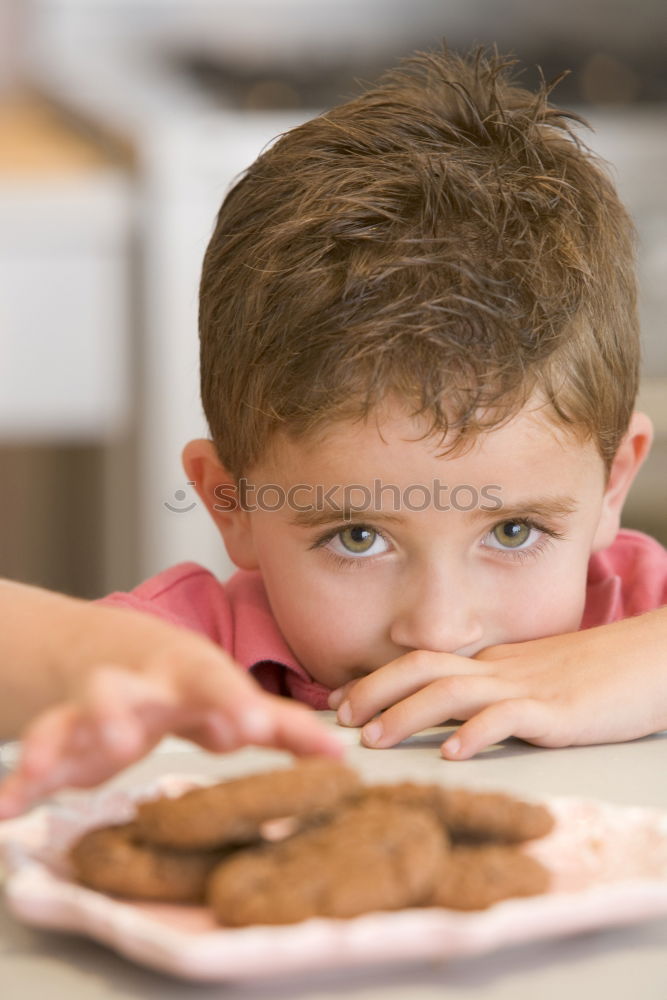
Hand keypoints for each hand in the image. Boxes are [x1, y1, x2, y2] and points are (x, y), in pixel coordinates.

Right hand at [0, 643, 341, 818]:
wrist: (100, 648)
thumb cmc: (178, 681)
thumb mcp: (224, 697)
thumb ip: (276, 727)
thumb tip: (338, 758)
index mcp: (187, 674)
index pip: (215, 682)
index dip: (233, 700)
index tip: (255, 724)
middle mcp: (141, 682)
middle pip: (141, 687)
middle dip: (146, 707)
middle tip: (152, 736)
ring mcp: (97, 704)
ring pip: (87, 708)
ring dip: (82, 728)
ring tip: (73, 754)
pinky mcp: (62, 733)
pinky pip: (39, 751)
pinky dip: (23, 777)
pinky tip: (8, 805)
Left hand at [328, 609, 666, 758]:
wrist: (654, 660)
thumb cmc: (599, 676)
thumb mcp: (537, 682)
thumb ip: (496, 694)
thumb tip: (453, 719)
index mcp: (494, 664)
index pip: (423, 664)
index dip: (377, 680)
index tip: (340, 701)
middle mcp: (501, 670)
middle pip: (424, 667)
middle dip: (376, 689)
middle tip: (339, 717)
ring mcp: (527, 687)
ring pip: (453, 691)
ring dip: (408, 714)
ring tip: (375, 739)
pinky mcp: (558, 710)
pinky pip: (509, 718)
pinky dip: (476, 733)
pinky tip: (453, 753)